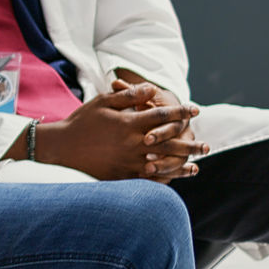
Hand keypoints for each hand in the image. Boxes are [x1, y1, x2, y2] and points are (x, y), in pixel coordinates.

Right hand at [40, 82, 200, 180]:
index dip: (180, 112)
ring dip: (181, 164)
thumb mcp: (102, 102)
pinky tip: (174, 180)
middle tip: (207, 145)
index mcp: (129, 124)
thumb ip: (128, 96)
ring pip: (162, 164)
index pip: (162, 116)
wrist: (61, 148)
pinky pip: (147, 179)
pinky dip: (163, 179)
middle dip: (189, 143)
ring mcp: (128, 162)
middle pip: (168, 143)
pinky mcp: (122, 176)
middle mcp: (133, 144)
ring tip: (197, 165)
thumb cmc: (81, 122)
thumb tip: (151, 88)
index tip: (195, 110)